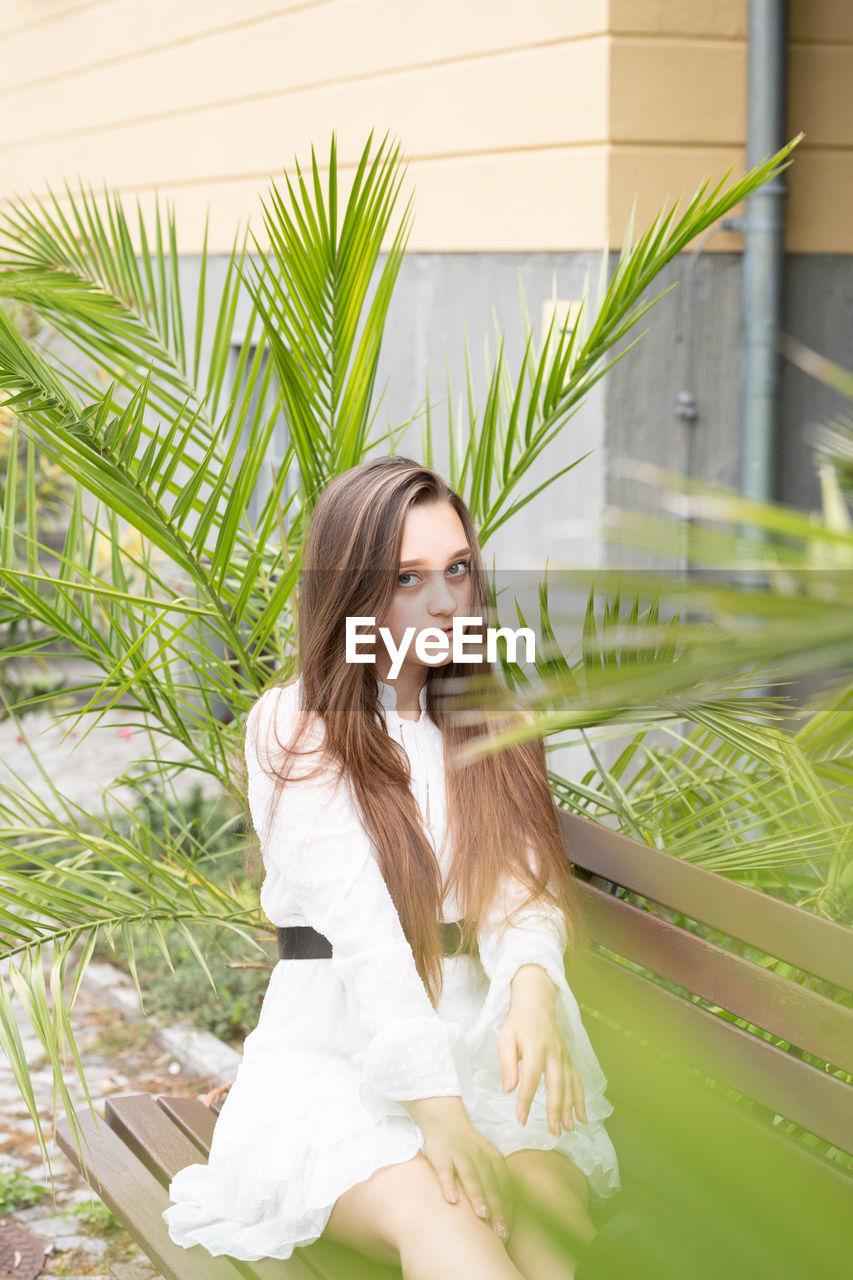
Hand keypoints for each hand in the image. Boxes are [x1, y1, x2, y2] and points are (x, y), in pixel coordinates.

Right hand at [405, 1096, 512, 1241]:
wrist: (443, 1118)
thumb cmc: (467, 1147)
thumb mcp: (486, 1159)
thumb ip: (494, 1182)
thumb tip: (503, 1217)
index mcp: (494, 1158)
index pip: (505, 1186)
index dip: (508, 1210)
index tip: (509, 1233)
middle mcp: (480, 1155)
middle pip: (491, 1184)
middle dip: (497, 1209)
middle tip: (500, 1233)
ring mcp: (460, 1154)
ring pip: (471, 1176)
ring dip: (477, 1196)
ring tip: (483, 1216)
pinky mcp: (441, 1154)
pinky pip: (445, 1170)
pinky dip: (448, 1184)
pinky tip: (451, 1200)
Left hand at [499, 966, 586, 1135]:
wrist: (537, 1004)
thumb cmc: (517, 1024)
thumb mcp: (505, 1038)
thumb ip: (507, 1064)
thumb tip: (508, 1090)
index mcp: (535, 1048)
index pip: (530, 1079)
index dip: (526, 1100)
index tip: (521, 1119)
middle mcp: (553, 1054)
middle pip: (556, 1085)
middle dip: (555, 1110)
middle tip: (553, 1132)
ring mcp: (564, 1057)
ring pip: (570, 1086)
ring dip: (570, 1109)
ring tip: (568, 1129)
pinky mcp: (569, 1060)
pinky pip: (577, 1081)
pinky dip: (581, 1100)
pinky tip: (582, 1117)